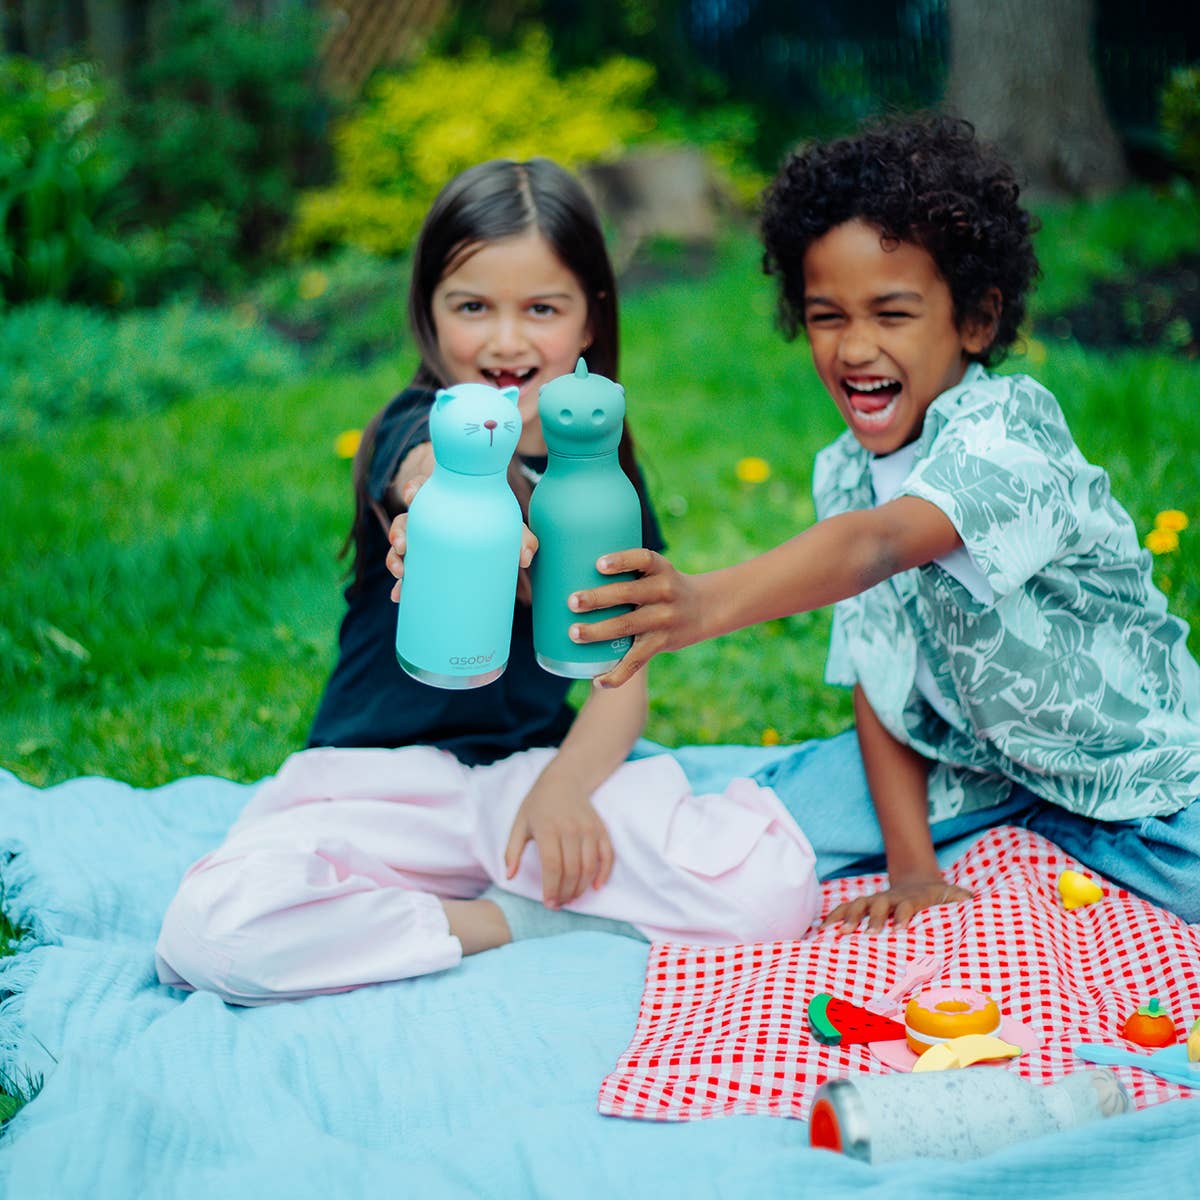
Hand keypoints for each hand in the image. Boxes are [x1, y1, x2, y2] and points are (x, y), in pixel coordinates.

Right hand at [386, 474, 536, 603]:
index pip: (421, 487)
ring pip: (400, 547)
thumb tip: (524, 558)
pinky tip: (398, 596)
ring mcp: (422, 543)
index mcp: (443, 501)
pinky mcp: (423, 564)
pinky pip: (408, 573)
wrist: (489, 540)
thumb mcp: (506, 524)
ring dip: (395, 558)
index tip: (411, 496)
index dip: (412, 489)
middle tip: (403, 546)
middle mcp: (427, 520)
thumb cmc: (493, 522)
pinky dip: (401, 585)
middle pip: (405, 520)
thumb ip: (520, 536)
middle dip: (399, 531)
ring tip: (401, 573)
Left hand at [503, 775, 613, 907]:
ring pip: (589, 867)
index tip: (548, 903)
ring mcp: (588, 829)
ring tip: (571, 897)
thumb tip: (509, 877)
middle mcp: (570, 829)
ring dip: (582, 888)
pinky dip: (604, 873)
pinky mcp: (600, 829)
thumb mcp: (519, 824)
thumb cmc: (538, 804)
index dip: (551, 889)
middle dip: (565, 893)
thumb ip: (512, 851)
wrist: (564, 779)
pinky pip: (607, 855)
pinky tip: (596, 886)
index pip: (552, 866)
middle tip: (558, 904)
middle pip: (572, 870)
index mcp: (548, 829)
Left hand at [566, 549, 703, 687]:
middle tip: (572, 602)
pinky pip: (637, 661)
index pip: (642, 558)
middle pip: (627, 594)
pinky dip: (617, 674)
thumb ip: (628, 570)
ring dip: (598, 631)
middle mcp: (663, 592)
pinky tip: (598, 680)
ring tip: (574, 633)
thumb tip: (573, 570)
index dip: (621, 561)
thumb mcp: (656, 570)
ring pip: (627, 626)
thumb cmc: (664, 585)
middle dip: (597, 598)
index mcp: (660, 569)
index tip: (598, 564)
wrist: (705, 608)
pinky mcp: (661, 643)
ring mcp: (663, 619)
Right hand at [823, 876, 971, 932]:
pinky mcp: (865, 905)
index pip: (906, 905)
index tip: (898, 930)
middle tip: (867, 935)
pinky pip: (845, 908)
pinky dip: (833, 917)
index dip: (902, 916)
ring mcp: (876, 900)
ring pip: (858, 904)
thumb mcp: (956, 897)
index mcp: (913, 898)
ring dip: (847, 917)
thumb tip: (978, 908)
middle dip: (872, 918)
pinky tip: (822, 930)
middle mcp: (891, 898)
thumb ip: (964, 901)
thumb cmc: (940, 898)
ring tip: (838, 934)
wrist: (919, 881)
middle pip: (878, 904)